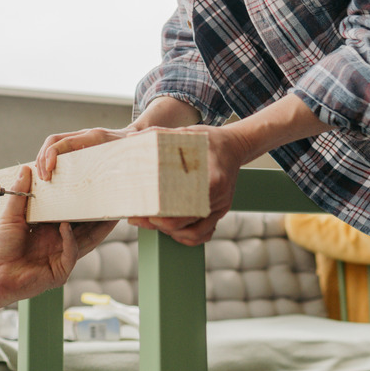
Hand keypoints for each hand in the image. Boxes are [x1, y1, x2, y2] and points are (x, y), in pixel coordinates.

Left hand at [0, 166, 116, 307]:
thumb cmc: (0, 248)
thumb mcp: (11, 216)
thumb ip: (21, 193)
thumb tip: (26, 169)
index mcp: (50, 230)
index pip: (72, 215)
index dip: (82, 204)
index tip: (92, 189)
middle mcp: (59, 243)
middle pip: (85, 228)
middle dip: (98, 216)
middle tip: (110, 200)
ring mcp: (61, 258)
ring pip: (86, 241)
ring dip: (96, 228)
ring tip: (107, 214)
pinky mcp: (60, 272)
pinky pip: (71, 253)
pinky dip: (70, 239)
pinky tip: (66, 227)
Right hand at [34, 126, 138, 180]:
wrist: (136, 134)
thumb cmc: (134, 147)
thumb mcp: (132, 151)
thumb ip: (130, 151)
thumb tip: (129, 147)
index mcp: (94, 137)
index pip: (65, 141)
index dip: (52, 154)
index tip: (48, 170)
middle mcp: (84, 134)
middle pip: (54, 140)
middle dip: (43, 158)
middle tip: (44, 179)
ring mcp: (80, 137)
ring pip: (53, 143)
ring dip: (44, 158)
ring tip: (44, 177)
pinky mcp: (79, 143)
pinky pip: (59, 147)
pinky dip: (49, 158)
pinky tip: (48, 172)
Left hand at [128, 125, 245, 245]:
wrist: (236, 146)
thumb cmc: (210, 140)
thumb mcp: (188, 133)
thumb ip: (161, 135)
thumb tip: (133, 138)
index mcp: (212, 179)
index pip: (186, 205)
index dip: (165, 214)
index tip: (147, 213)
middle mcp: (218, 197)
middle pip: (187, 223)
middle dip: (161, 225)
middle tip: (140, 218)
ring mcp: (220, 207)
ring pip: (196, 233)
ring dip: (173, 233)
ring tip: (152, 224)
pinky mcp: (220, 211)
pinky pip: (205, 233)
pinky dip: (188, 237)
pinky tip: (173, 233)